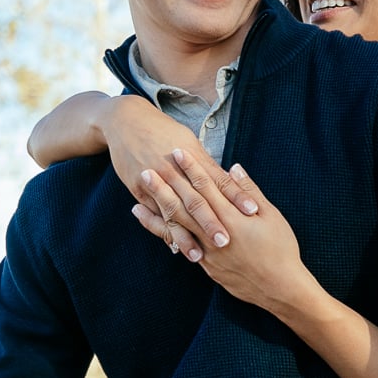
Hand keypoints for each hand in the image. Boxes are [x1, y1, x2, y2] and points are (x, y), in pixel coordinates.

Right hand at [101, 95, 257, 252]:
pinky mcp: (138, 190)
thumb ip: (207, 164)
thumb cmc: (163, 130)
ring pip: (174, 214)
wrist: (125, 121)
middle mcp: (174, 171)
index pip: (218, 180)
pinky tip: (174, 247)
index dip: (235, 196)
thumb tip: (230, 181)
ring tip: (199, 256)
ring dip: (186, 236)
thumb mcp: (189, 141)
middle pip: (197, 200)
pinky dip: (164, 231)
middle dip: (211, 222)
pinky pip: (154, 215)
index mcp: (191, 157)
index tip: (252, 211)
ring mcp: (155, 182)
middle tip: (228, 242)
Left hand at [133, 151, 315, 314]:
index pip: (206, 187)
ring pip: (177, 228)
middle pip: (185, 205)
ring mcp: (208, 252)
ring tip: (136, 200)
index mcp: (232, 218)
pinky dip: (165, 235)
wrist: (279, 287)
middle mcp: (215, 234)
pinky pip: (181, 246)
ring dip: (157, 213)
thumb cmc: (281, 248)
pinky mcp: (206, 266)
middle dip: (165, 187)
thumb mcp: (272, 216)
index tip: (178, 153)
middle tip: (147, 170)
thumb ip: (249, 191)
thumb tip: (233, 169)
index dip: (191, 169)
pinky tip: (154, 227)